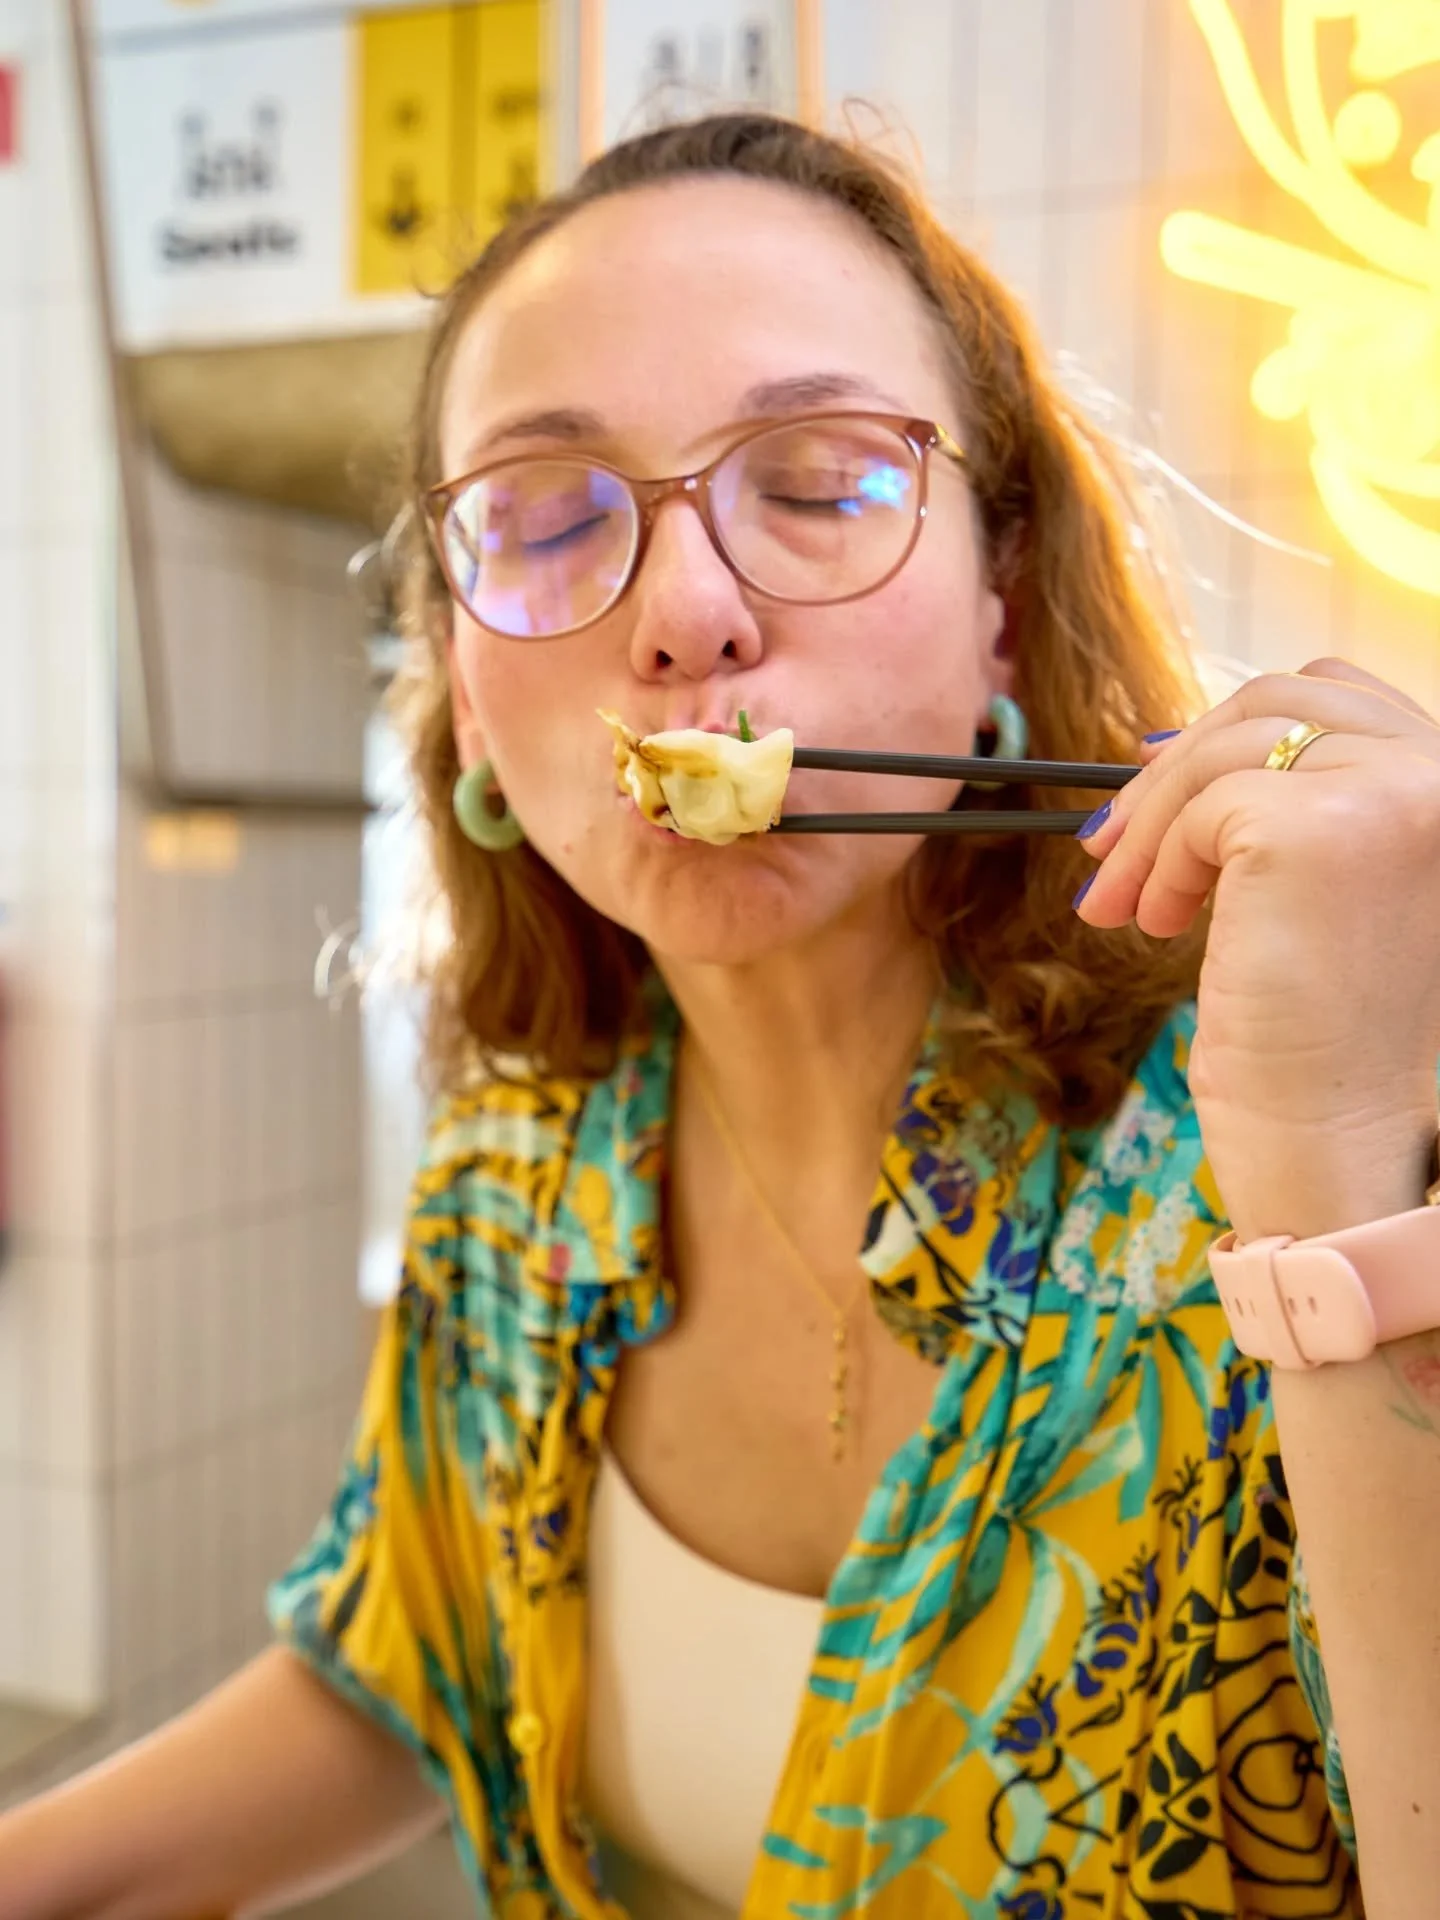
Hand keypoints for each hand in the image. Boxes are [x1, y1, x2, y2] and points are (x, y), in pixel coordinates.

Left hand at [1075, 658, 1439, 1240]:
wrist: (1339, 1151)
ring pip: (1229, 745)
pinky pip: (1205, 806)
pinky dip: (1161, 861)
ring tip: (1124, 906)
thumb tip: (1180, 751)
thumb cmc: (1332, 1051)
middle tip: (1108, 850)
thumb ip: (1301, 812)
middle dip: (1178, 770)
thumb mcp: (1331, 899)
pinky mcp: (1319, 827)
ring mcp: (1396, 794)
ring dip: (1153, 823)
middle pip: (1280, 700)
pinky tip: (1161, 925)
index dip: (1241, 731)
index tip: (1169, 790)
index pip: (1344, 695)